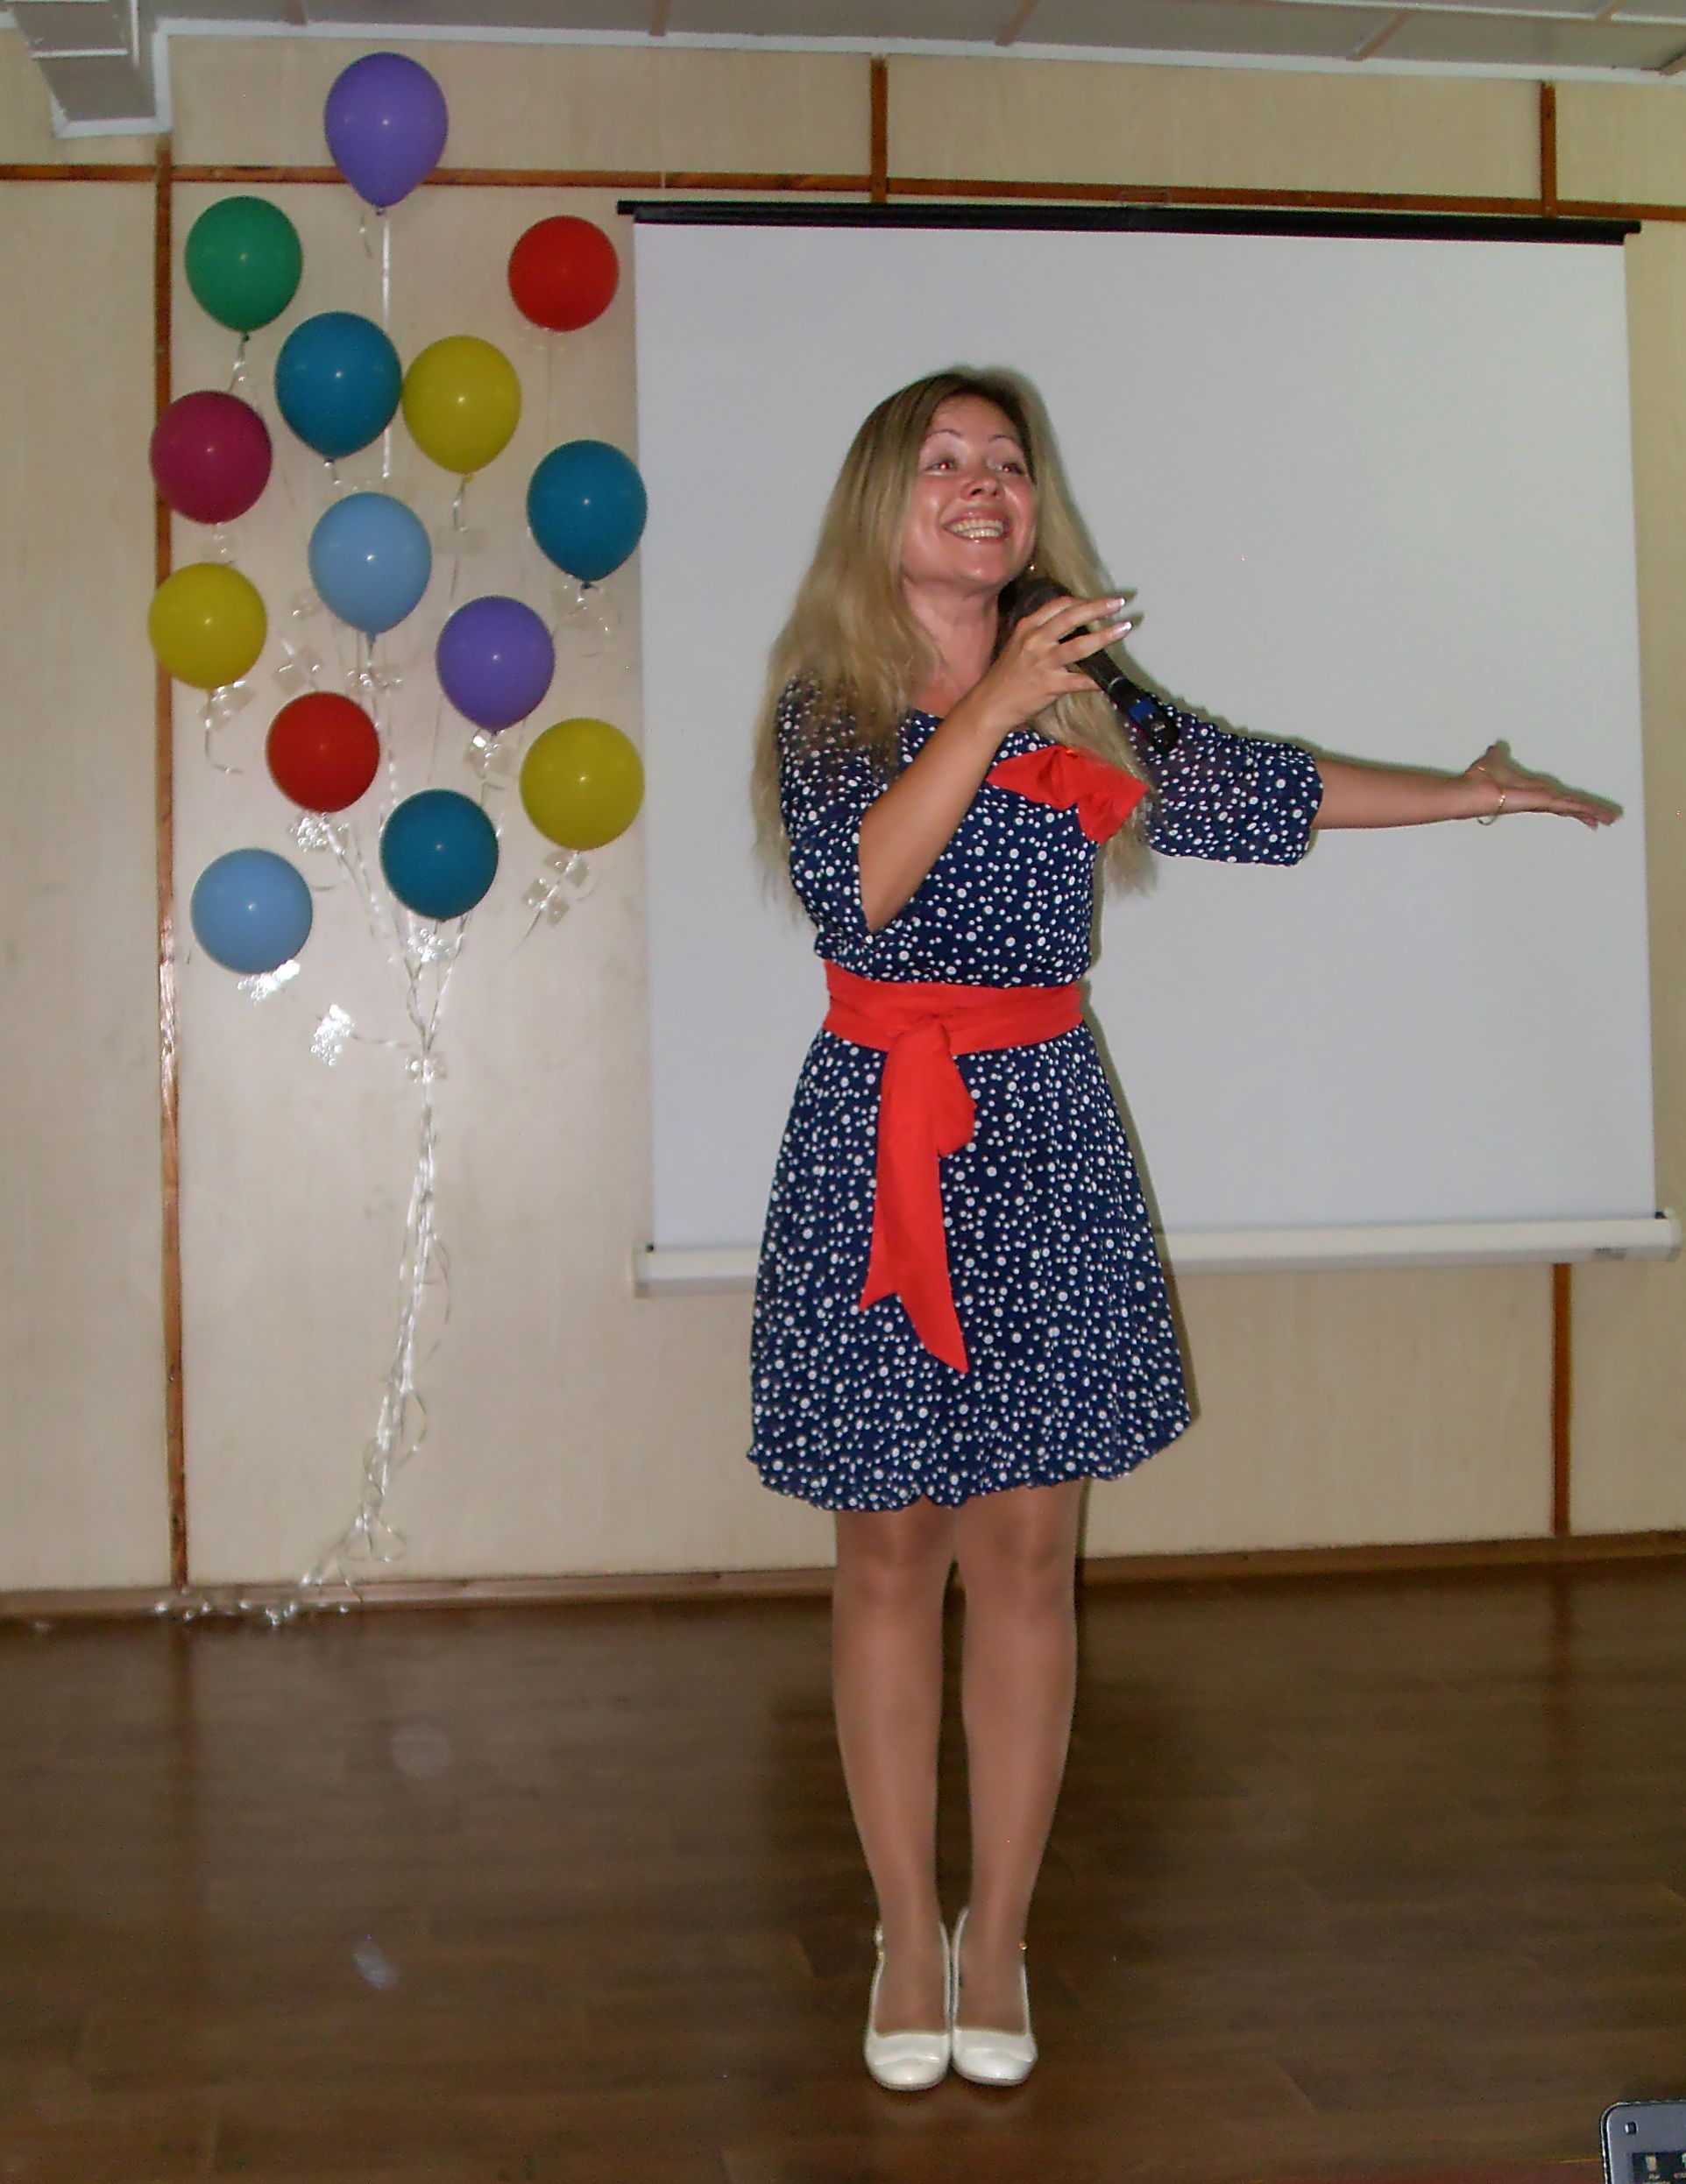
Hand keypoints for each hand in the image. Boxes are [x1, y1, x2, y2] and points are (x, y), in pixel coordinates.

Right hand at [970, 591, 1133, 744]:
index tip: (1096, 601)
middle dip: (1098, 608)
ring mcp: (1044, 663)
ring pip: (1081, 645)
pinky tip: (1109, 680)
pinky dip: (1097, 680)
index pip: (1058, 605)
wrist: (990, 704)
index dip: (1081, 601)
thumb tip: (1069, 628)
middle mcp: (1036, 640)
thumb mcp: (1017, 645)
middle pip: (1072, 617)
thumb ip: (1040, 634)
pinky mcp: (1051, 685)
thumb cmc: (1005, 677)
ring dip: (1105, 636)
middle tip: (1118, 603)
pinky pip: (1081, 681)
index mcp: (1027, 627)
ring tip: (1123, 628)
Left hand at [1466, 741, 1620, 829]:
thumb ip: (1495, 756)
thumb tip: (1495, 747)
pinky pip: (1566, 805)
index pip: (1558, 799)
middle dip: (1589, 812)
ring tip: (1610, 819)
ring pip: (1573, 807)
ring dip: (1592, 812)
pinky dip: (1582, 809)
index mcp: (1531, 792)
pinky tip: (1597, 815)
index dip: (1572, 804)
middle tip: (1607, 819)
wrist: (1469, 792)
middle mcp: (1538, 799)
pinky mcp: (1540, 802)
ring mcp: (1540, 802)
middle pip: (1570, 806)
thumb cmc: (1478, 781)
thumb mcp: (1490, 762)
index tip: (1584, 809)